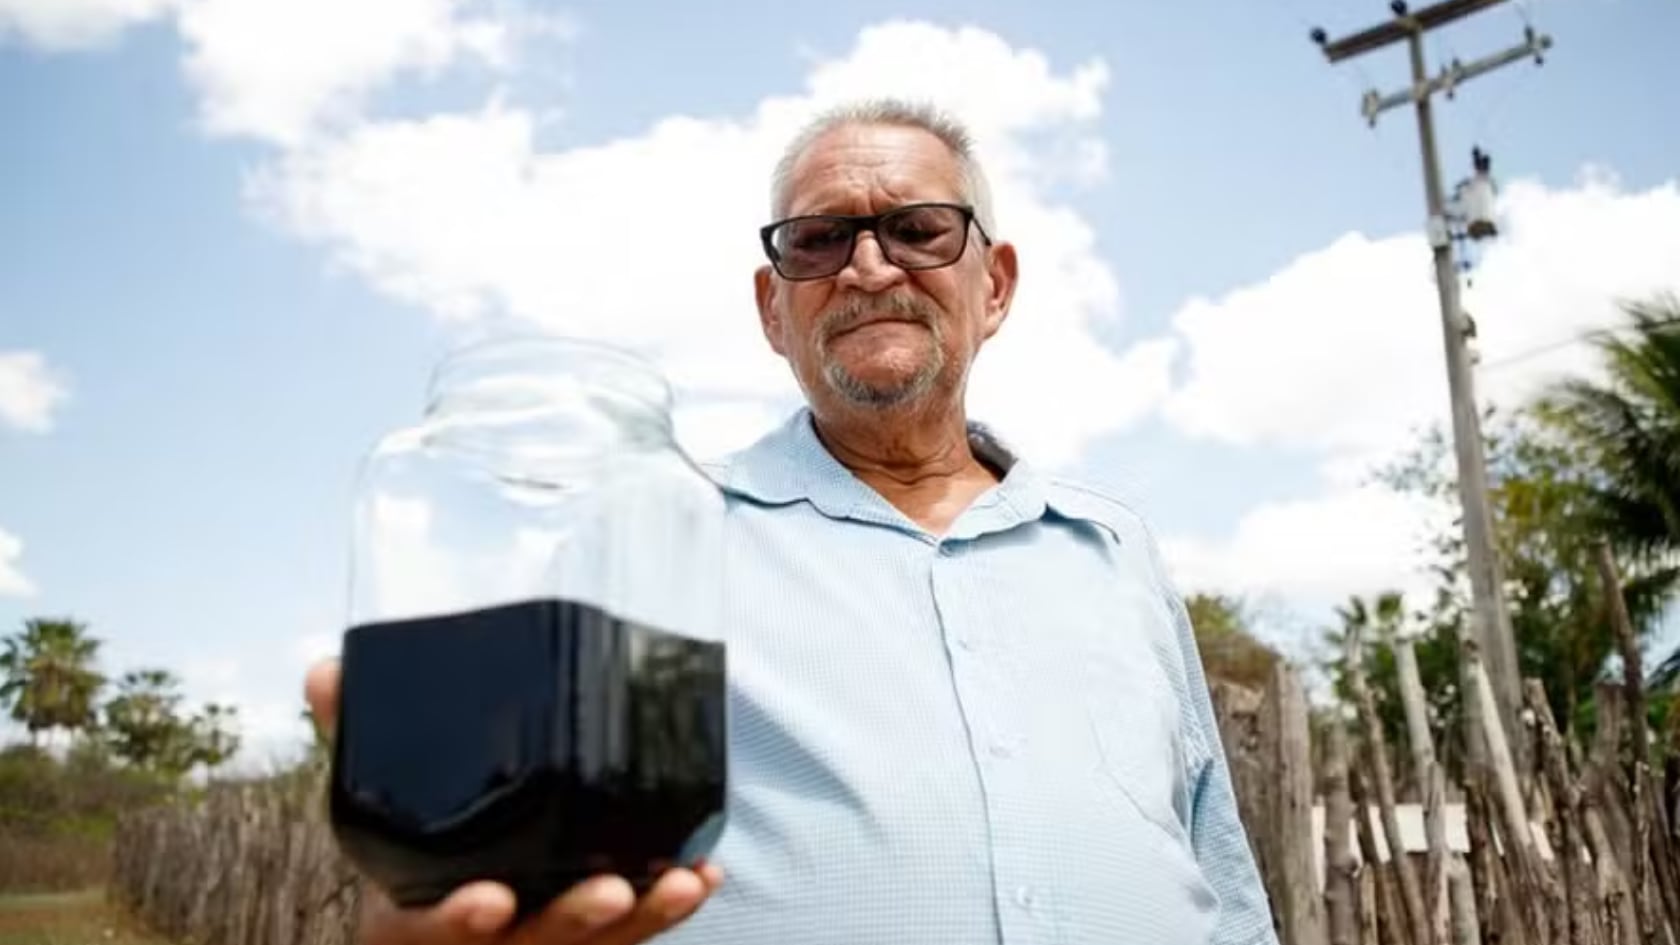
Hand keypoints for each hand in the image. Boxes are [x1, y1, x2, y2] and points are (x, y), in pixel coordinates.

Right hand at [305, 659, 724, 944]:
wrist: (429, 922)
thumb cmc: (409, 854)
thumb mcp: (371, 805)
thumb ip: (351, 738)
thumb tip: (324, 671)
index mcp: (411, 917)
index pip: (427, 933)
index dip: (457, 921)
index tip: (489, 900)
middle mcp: (483, 942)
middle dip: (573, 921)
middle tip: (610, 891)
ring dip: (641, 918)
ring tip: (678, 880)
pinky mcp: (587, 940)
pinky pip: (631, 936)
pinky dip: (666, 908)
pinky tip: (701, 875)